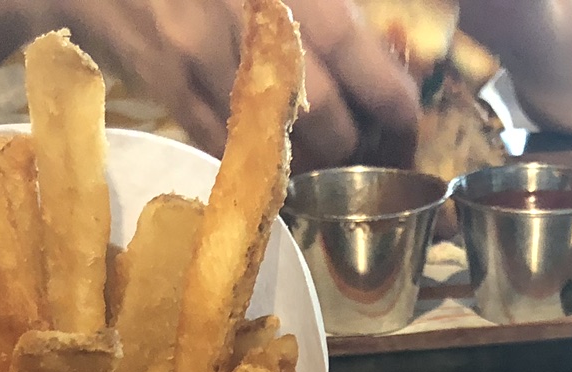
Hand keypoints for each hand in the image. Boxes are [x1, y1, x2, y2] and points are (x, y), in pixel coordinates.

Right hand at [57, 0, 417, 169]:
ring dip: (308, 157)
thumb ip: (326, 4)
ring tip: (322, 149)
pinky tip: (269, 147)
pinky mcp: (165, 86)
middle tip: (365, 139)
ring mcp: (198, 59)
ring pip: (276, 143)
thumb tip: (377, 49)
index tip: (406, 116)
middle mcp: (243, 24)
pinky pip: (224, 143)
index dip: (390, 99)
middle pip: (323, 119)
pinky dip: (255, 154)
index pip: (354, 55)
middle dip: (353, 141)